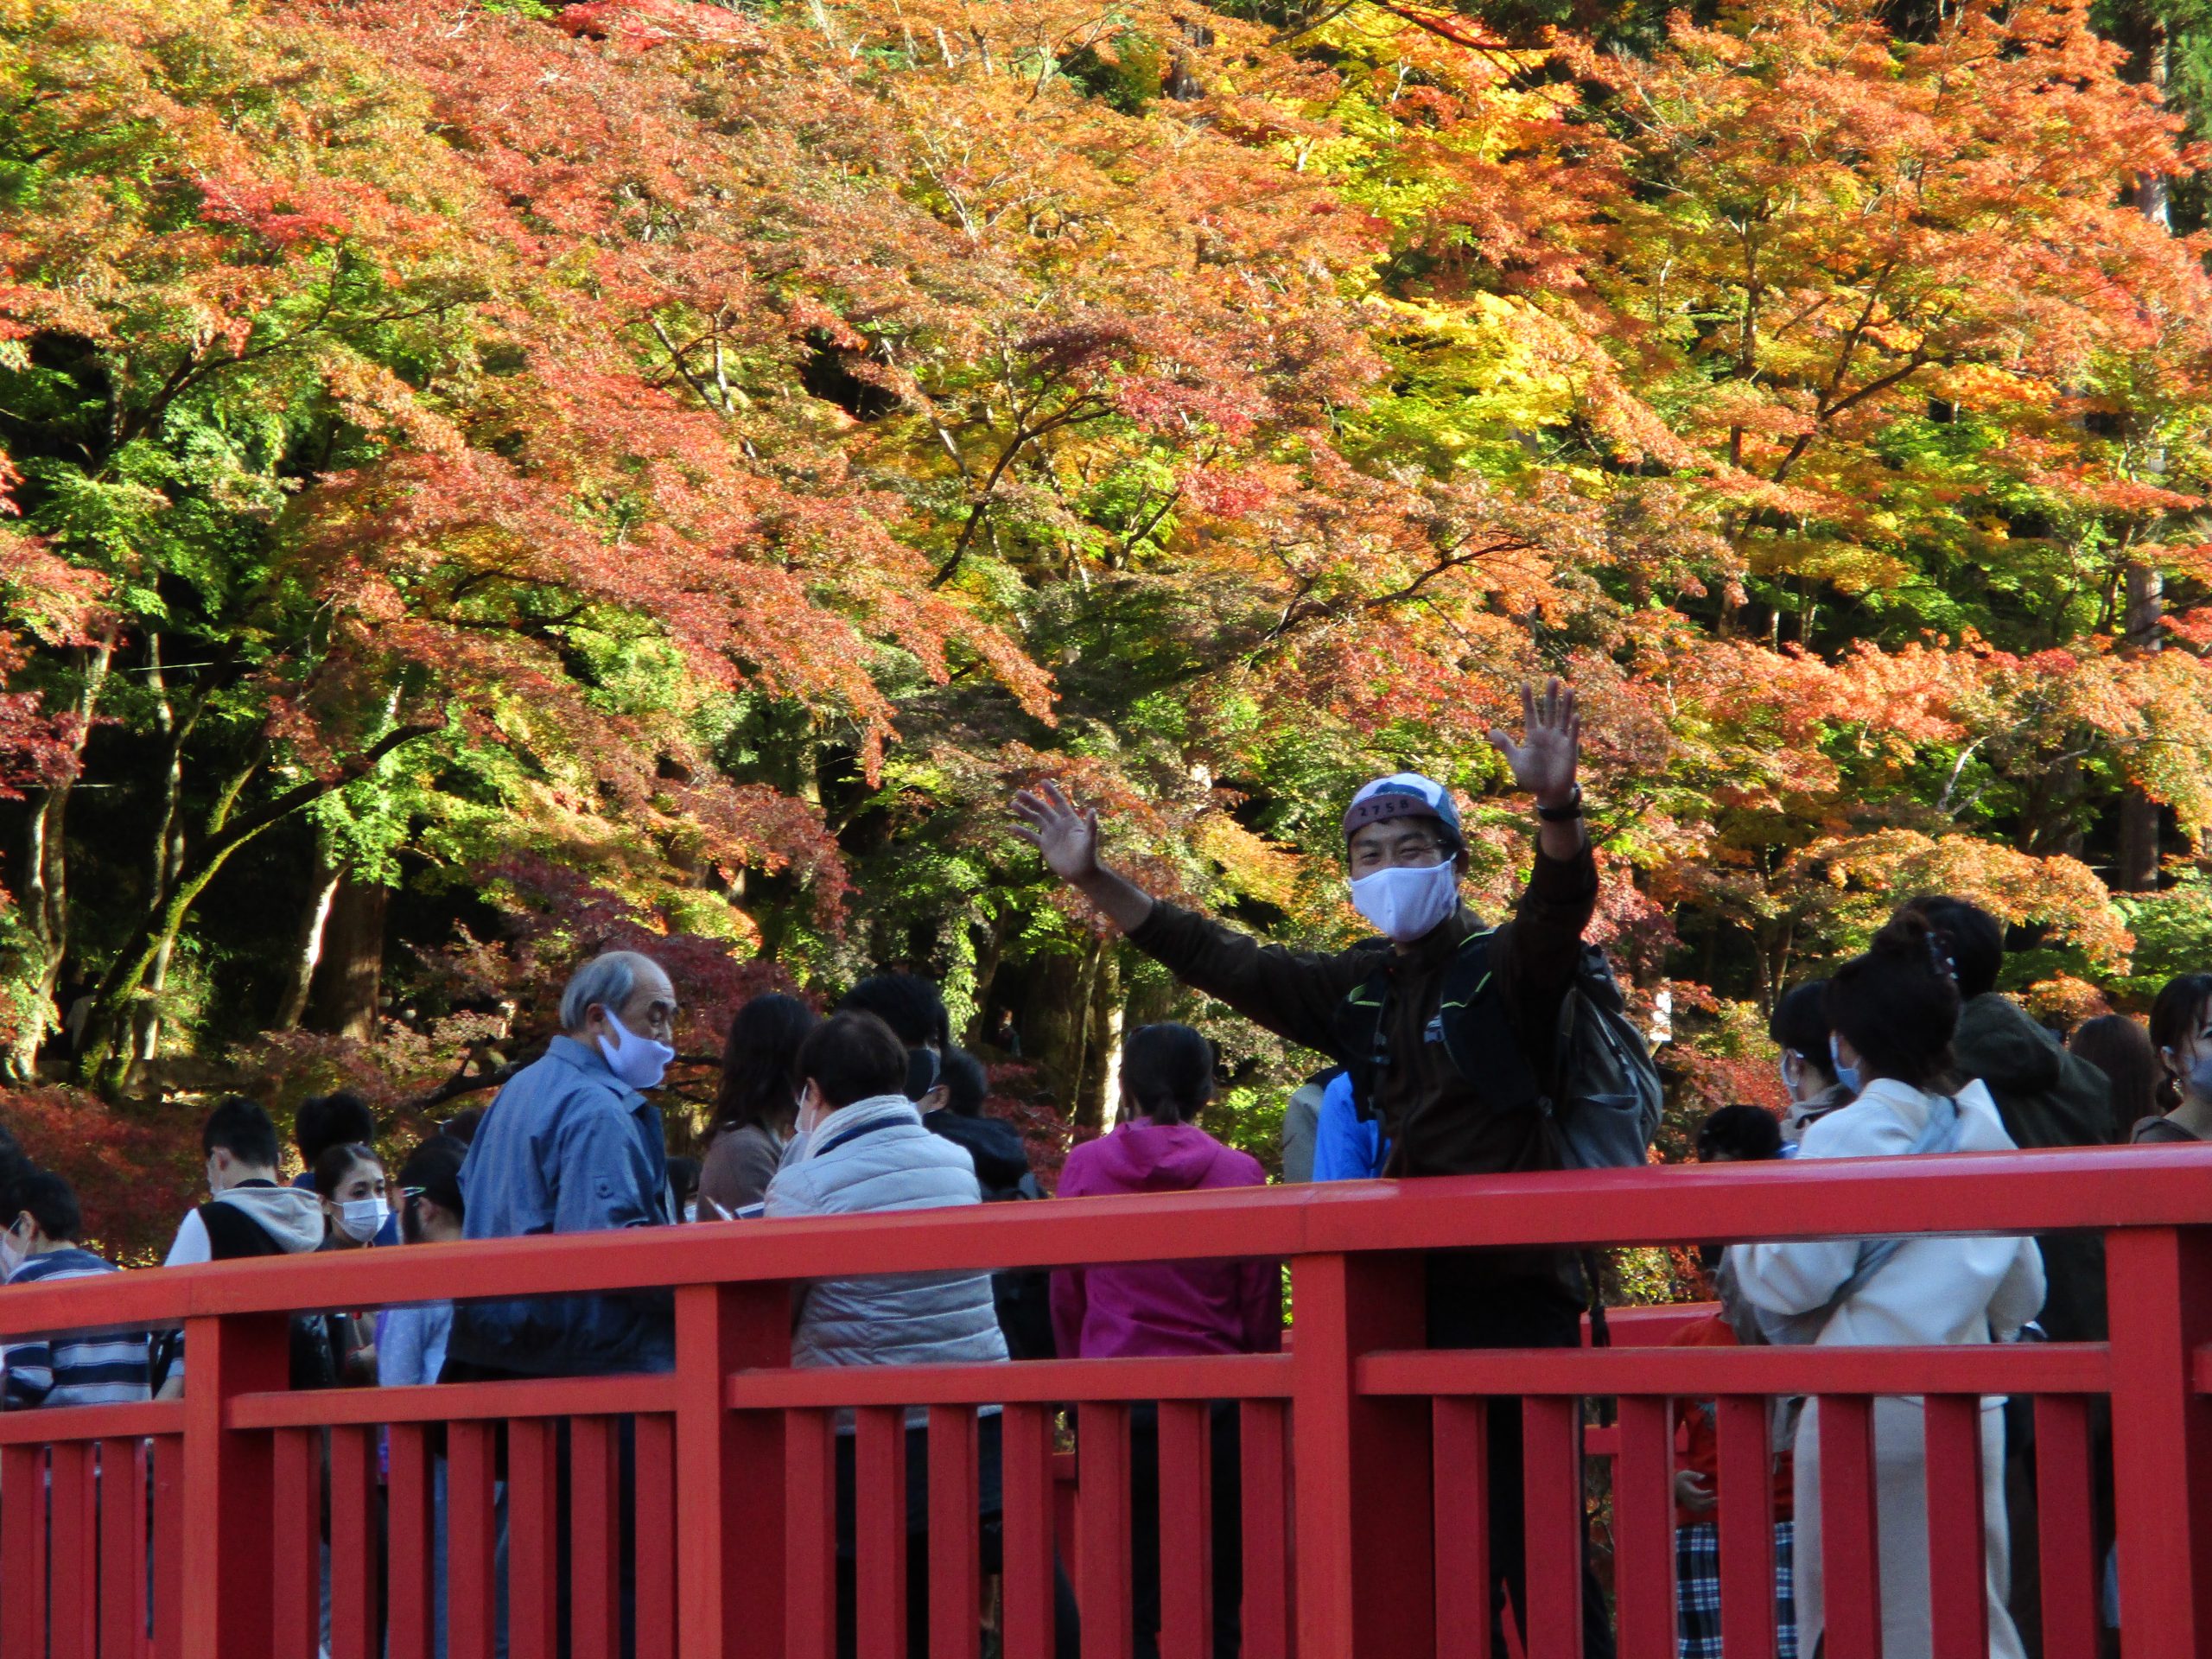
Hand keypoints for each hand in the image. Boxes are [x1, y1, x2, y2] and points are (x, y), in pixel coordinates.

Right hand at [1011, 780, 1103, 883]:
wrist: (1082, 873)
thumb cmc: (1089, 857)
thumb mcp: (1090, 841)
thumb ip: (1091, 826)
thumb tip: (1093, 810)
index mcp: (1070, 820)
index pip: (1059, 802)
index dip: (1051, 792)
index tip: (1042, 782)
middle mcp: (1059, 824)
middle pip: (1043, 809)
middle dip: (1031, 801)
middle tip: (1018, 792)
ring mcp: (1051, 834)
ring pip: (1035, 820)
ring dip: (1024, 812)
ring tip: (1013, 804)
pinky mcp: (1045, 845)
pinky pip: (1031, 837)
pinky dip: (1021, 832)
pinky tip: (1011, 827)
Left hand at [1488, 678, 1580, 808]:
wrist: (1548, 793)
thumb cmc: (1532, 777)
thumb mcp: (1516, 760)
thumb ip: (1505, 745)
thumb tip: (1490, 730)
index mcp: (1534, 735)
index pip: (1530, 713)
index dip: (1527, 699)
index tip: (1524, 683)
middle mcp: (1548, 734)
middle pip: (1549, 711)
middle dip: (1550, 696)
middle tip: (1552, 679)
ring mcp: (1560, 740)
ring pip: (1563, 718)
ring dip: (1566, 705)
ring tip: (1568, 689)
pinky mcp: (1570, 750)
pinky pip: (1572, 736)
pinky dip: (1573, 726)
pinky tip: (1575, 715)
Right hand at [1674, 1468, 1714, 1515]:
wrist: (1673, 1488)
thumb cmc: (1681, 1479)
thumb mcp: (1685, 1474)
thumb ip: (1694, 1475)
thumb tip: (1703, 1477)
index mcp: (1688, 1491)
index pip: (1697, 1494)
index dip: (1705, 1494)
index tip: (1711, 1491)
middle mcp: (1689, 1499)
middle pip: (1700, 1504)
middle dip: (1709, 1502)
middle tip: (1717, 1498)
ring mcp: (1690, 1504)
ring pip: (1700, 1509)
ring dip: (1709, 1507)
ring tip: (1716, 1501)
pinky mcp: (1691, 1507)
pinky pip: (1700, 1511)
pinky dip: (1707, 1509)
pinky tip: (1713, 1504)